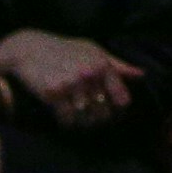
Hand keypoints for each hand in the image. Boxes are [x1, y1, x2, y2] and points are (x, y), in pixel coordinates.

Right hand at [0, 30, 143, 130]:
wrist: (30, 49)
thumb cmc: (65, 49)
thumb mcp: (93, 51)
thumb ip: (117, 65)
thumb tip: (141, 74)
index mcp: (103, 65)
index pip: (121, 99)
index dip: (118, 111)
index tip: (112, 114)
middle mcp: (89, 75)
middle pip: (103, 112)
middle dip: (99, 119)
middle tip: (93, 121)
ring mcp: (70, 85)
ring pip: (85, 117)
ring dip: (83, 123)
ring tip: (80, 122)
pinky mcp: (52, 93)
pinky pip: (66, 118)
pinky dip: (67, 123)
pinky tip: (65, 119)